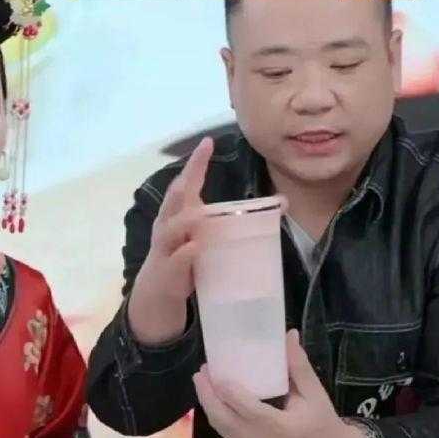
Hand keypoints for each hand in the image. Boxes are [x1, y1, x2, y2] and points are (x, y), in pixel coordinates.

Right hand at [128, 137, 212, 344]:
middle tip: (199, 161)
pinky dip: (185, 254)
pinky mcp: (168, 272)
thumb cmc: (184, 260)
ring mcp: (165, 248)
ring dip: (186, 220)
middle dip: (186, 180)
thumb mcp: (203, 237)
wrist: (156, 295)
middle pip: (174, 198)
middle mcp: (168, 225)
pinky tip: (194, 247)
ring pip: (171, 228)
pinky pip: (176, 260)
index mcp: (177, 214)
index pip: (186, 183)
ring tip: (201, 213)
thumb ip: (227, 223)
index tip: (208, 141)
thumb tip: (281, 204)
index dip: (195, 163)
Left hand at [193, 329, 366, 437]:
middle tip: (201, 371)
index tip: (215, 371)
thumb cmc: (323, 420)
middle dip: (209, 395)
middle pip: (226, 420)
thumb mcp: (315, 392)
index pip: (249, 410)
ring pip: (222, 428)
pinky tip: (212, 397)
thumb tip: (288, 334)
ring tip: (201, 380)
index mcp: (283, 429)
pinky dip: (216, 414)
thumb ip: (299, 365)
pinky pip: (227, 433)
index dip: (229, 392)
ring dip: (208, 404)